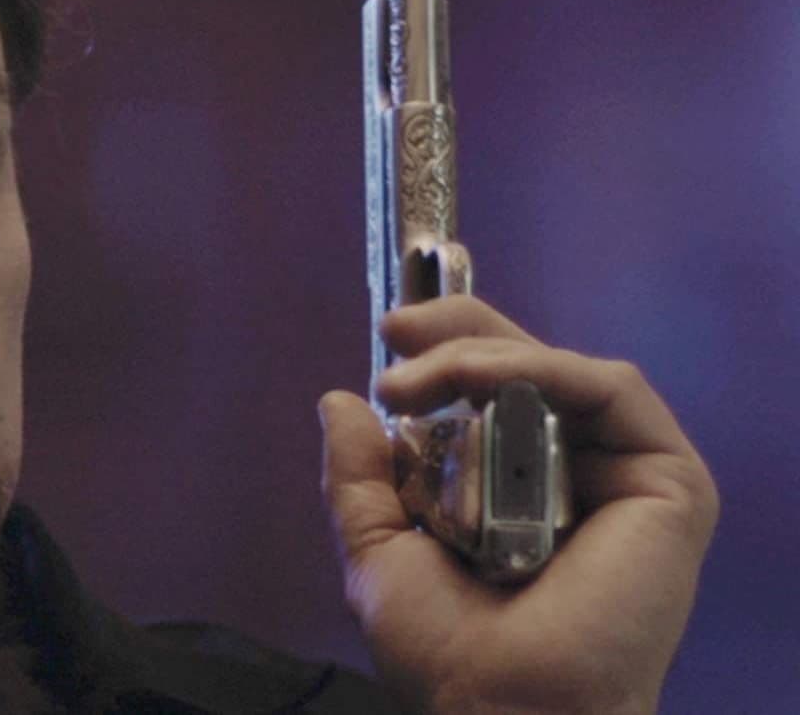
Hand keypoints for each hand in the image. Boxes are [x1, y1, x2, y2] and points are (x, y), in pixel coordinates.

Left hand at [319, 296, 717, 713]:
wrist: (502, 702)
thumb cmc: (445, 648)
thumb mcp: (379, 548)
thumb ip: (360, 477)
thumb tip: (337, 401)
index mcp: (518, 491)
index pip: (494, 395)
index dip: (448, 352)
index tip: (389, 338)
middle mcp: (576, 476)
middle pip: (530, 369)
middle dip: (459, 333)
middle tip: (398, 330)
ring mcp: (624, 476)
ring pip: (562, 373)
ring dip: (480, 357)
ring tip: (415, 380)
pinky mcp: (669, 481)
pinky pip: (611, 392)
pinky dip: (542, 369)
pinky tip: (481, 379)